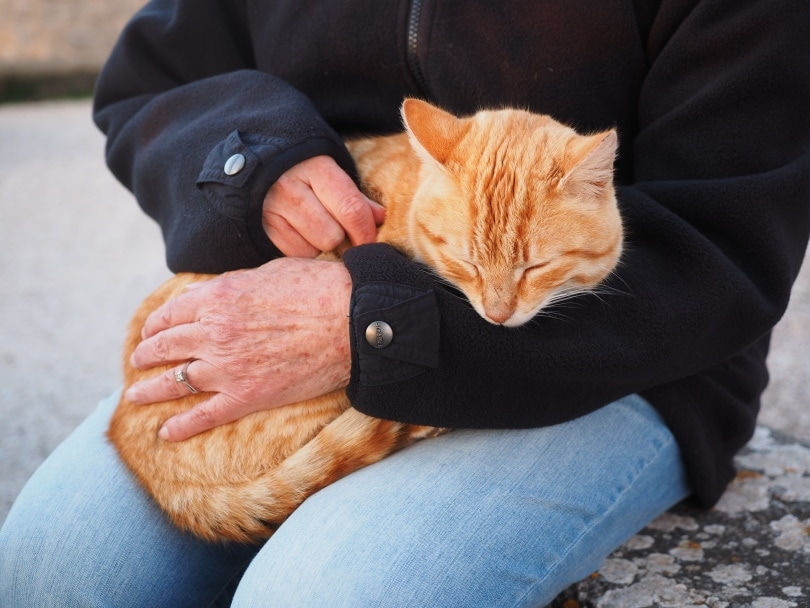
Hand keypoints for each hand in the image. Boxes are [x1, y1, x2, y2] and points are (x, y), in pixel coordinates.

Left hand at [125, 257, 352, 440]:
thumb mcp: (270, 271)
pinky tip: (165, 434)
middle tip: (139, 360)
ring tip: (136, 395)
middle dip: (146, 354)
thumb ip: (237, 285)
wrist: (352, 321)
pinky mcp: (247, 397)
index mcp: (217, 298)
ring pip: (175, 382)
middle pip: (165, 346)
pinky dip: (181, 427)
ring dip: (150, 389)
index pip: (171, 313)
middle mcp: (213, 333)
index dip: (156, 323)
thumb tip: (225, 293)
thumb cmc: (319, 288)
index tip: (150, 330)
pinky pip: (204, 416)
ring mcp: (227, 368)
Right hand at [263, 155, 385, 256]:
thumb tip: (380, 218)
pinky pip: (293, 255)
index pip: (351, 209)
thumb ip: (354, 196)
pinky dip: (301, 250)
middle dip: (341, 239)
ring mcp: (272, 209)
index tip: (371, 242)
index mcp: (316, 167)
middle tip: (338, 230)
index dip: (366, 232)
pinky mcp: (260, 228)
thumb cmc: (302, 169)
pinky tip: (297, 233)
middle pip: (332, 236)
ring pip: (313, 249)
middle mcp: (290, 188)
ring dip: (320, 245)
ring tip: (314, 227)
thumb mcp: (329, 172)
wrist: (254, 161)